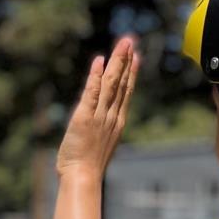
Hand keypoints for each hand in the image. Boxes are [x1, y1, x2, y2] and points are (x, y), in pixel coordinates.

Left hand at [55, 35, 138, 179]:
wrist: (83, 178)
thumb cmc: (87, 167)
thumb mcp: (99, 144)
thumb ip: (101, 130)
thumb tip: (100, 125)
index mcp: (116, 122)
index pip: (125, 92)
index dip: (131, 73)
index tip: (136, 57)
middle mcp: (111, 116)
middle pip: (121, 83)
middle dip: (126, 61)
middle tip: (130, 40)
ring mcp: (100, 116)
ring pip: (111, 84)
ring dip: (116, 62)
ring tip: (123, 43)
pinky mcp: (84, 117)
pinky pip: (92, 93)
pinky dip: (95, 77)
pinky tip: (99, 61)